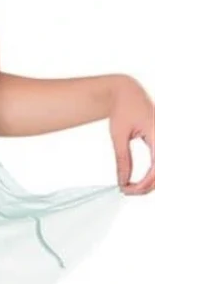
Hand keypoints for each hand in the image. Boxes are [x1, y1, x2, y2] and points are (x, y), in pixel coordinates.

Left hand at [108, 75, 157, 195]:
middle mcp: (166, 138)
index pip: (156, 168)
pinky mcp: (163, 143)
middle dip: (144, 187)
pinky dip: (151, 176)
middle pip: (162, 173)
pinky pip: (161, 164)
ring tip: (129, 187)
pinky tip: (137, 181)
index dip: (142, 183)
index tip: (126, 189)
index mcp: (157, 134)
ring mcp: (166, 140)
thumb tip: (122, 180)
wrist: (127, 93)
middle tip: (125, 191)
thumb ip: (122, 159)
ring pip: (163, 171)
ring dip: (148, 183)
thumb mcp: (118, 135)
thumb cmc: (122, 109)